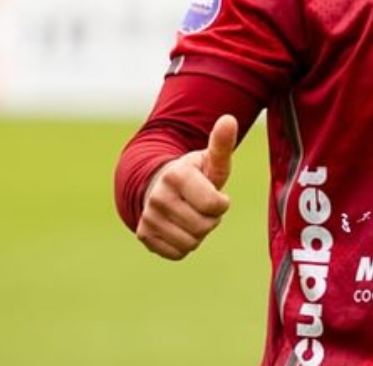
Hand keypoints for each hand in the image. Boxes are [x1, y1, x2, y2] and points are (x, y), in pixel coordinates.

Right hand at [136, 115, 237, 259]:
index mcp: (176, 175)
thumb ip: (222, 143)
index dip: (221, 204)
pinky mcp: (144, 235)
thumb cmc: (195, 173)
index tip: (215, 194)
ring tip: (191, 214)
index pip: (214, 205)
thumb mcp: (210, 159)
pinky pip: (177, 253)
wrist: (162, 185)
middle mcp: (157, 196)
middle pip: (203, 227)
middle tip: (202, 206)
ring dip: (198, 233)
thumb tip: (229, 119)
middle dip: (211, 219)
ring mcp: (148, 217)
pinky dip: (184, 244)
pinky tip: (180, 227)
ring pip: (191, 242)